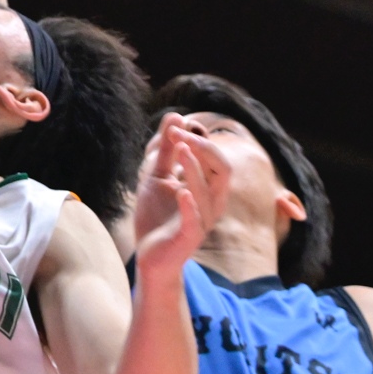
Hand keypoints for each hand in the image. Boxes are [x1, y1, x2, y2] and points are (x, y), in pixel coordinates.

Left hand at [131, 114, 225, 276]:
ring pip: (208, 192)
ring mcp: (202, 221)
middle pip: (222, 171)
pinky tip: (180, 191)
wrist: (150, 257)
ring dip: (194, 168)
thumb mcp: (158, 177)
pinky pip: (194, 220)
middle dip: (205, 149)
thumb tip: (175, 116)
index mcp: (209, 188)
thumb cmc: (157, 217)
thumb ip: (166, 150)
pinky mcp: (188, 237)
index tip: (175, 128)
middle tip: (181, 135)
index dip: (199, 141)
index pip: (216, 159)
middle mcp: (212, 203)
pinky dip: (189, 204)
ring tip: (180, 148)